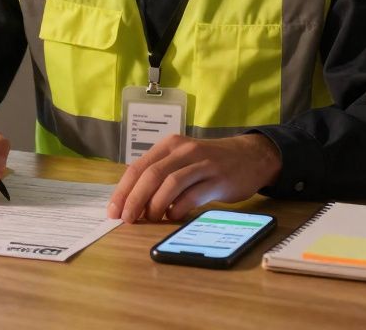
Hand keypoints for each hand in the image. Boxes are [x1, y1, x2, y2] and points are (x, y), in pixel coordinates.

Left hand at [106, 134, 281, 222]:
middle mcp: (184, 151)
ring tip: (150, 219)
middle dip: (134, 199)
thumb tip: (132, 201)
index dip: (123, 190)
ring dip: (155, 205)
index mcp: (170, 145)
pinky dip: (179, 208)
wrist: (251, 156)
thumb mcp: (183, 160)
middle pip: (151, 175)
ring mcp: (203, 164)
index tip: (114, 210)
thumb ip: (160, 174)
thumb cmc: (211, 162)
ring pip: (170, 183)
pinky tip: (173, 217)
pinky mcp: (219, 179)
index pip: (138, 167)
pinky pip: (193, 195)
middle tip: (127, 219)